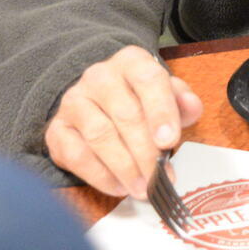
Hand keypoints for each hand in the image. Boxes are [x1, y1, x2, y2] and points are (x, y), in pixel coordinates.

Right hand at [44, 45, 204, 199]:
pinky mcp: (57, 129)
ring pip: (100, 136)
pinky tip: (118, 186)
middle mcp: (99, 77)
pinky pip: (77, 155)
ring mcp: (74, 101)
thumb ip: (182, 101)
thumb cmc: (139, 101)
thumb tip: (191, 107)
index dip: (161, 111)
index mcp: (131, 62)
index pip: (148, 80)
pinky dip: (100, 175)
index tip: (169, 141)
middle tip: (160, 178)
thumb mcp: (166, 95)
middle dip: (146, 152)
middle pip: (125, 114)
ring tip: (142, 188)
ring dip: (125, 167)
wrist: (96, 103)